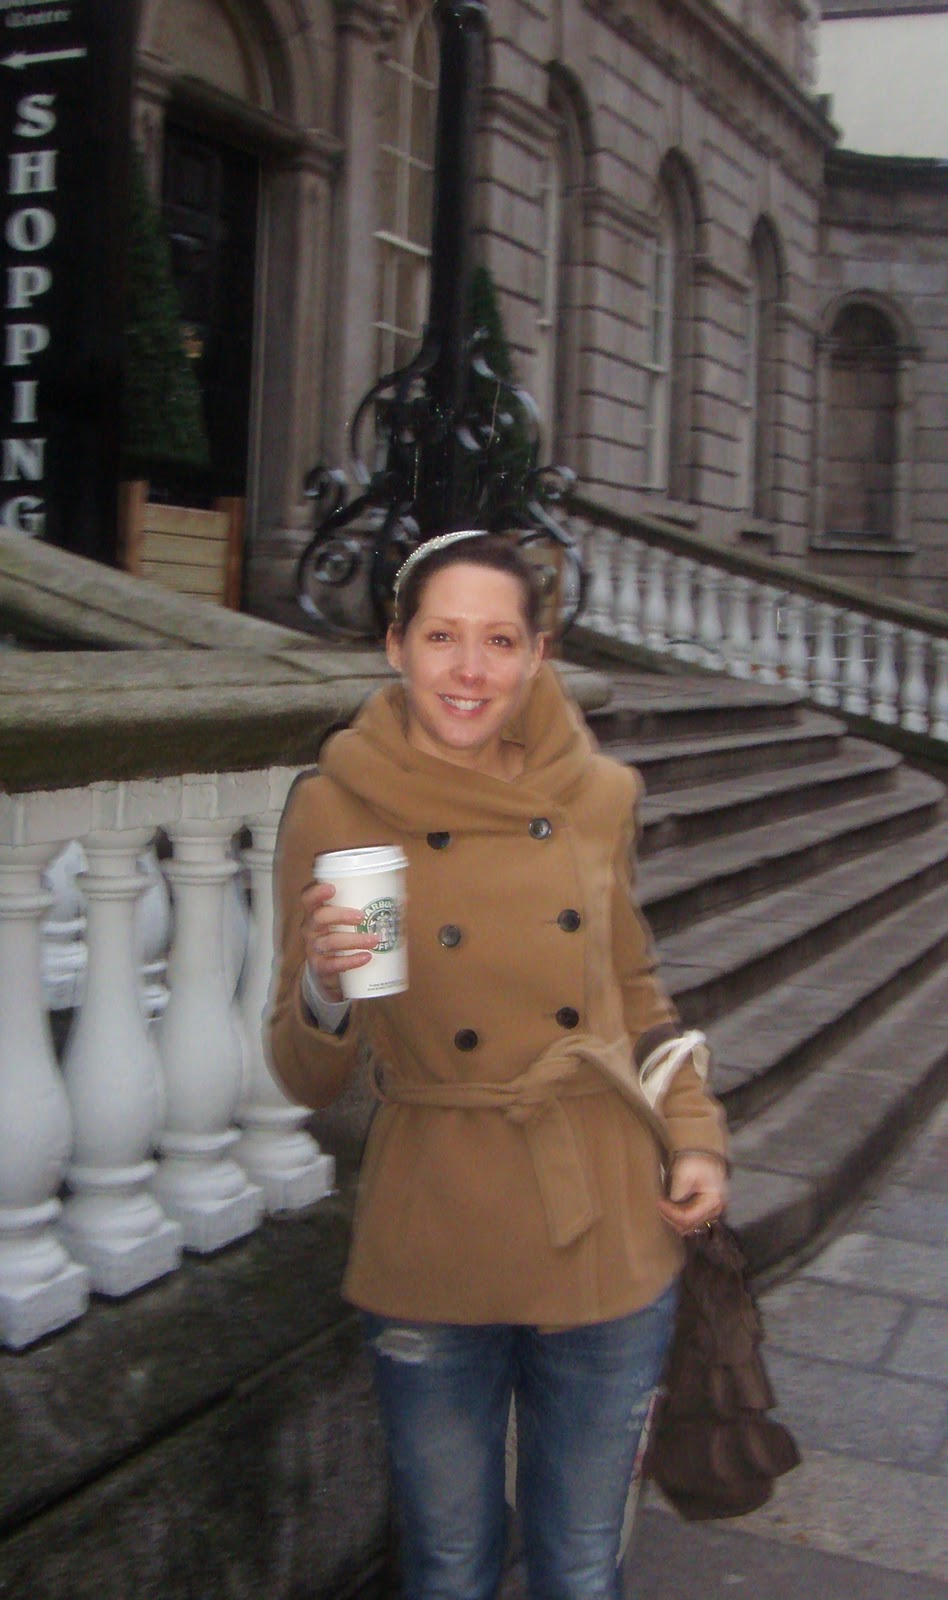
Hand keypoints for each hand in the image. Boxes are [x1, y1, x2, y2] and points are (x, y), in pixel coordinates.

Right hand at [301, 880, 377, 1003]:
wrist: (330, 971)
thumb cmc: (342, 936)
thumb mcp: (348, 922)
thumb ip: (370, 908)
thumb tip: (404, 898)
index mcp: (316, 912)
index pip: (308, 898)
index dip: (317, 892)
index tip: (332, 888)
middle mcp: (311, 929)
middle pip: (318, 917)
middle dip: (340, 915)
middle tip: (362, 916)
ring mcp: (314, 949)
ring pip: (329, 942)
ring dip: (353, 940)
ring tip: (375, 940)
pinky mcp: (320, 968)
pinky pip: (332, 964)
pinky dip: (350, 961)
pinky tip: (366, 958)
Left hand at [656, 1153, 727, 1236]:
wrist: (703, 1154)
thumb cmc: (694, 1161)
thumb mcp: (684, 1171)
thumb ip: (678, 1191)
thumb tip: (670, 1204)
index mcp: (712, 1200)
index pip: (688, 1217)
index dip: (670, 1213)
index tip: (658, 1202)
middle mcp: (714, 1211)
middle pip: (688, 1225)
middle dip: (670, 1217)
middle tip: (658, 1204)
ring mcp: (710, 1213)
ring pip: (687, 1226)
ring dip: (673, 1219)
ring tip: (663, 1206)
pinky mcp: (704, 1212)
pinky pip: (689, 1222)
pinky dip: (677, 1218)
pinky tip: (669, 1208)